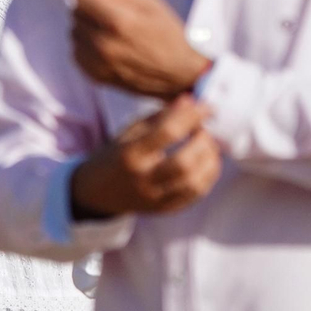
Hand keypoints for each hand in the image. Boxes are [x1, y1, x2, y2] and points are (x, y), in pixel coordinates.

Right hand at [71, 95, 220, 218]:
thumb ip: (161, 116)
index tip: (206, 107)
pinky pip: (196, 195)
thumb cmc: (118, 154)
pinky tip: (206, 163)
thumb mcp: (131, 130)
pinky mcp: (165, 209)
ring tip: (208, 146)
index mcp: (130, 154)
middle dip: (203, 142)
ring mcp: (154, 198)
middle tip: (204, 130)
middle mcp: (142, 179)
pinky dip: (208, 176)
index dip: (192, 117)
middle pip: (184, 163)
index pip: (167, 133)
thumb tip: (191, 101)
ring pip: (195, 183)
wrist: (100, 191)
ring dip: (210, 160)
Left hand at [73, 0, 209, 98]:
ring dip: (87, 29)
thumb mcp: (151, 4)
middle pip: (76, 14)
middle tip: (112, 15)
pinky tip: (107, 48)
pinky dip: (87, 48)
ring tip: (111, 34)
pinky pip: (76, 53)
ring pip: (74, 33)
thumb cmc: (169, 35)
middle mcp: (104, 44)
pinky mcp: (96, 77)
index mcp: (119, 22)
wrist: (180, 76)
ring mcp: (98, 64)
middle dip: (90, 9)